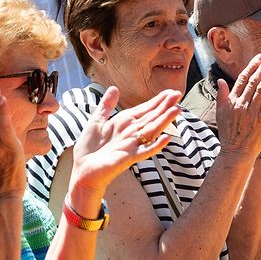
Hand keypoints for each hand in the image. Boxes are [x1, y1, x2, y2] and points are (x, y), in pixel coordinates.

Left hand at [67, 87, 181, 215]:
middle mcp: (131, 133)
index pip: (144, 110)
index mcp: (124, 123)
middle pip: (151, 117)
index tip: (170, 92)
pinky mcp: (127, 158)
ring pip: (151, 131)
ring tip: (177, 110)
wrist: (82, 171)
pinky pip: (144, 151)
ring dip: (164, 121)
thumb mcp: (96, 122)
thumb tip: (115, 88)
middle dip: (164, 106)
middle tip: (178, 94)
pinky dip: (156, 145)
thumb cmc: (89, 150)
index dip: (157, 101)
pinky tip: (167, 138)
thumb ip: (106, 106)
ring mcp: (131, 145)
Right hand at [215, 54, 260, 159]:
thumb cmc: (229, 135)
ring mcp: (251, 111)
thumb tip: (220, 80)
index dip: (252, 66)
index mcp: (232, 100)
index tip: (260, 57)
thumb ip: (221, 96)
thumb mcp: (221, 113)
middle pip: (254, 80)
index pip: (242, 78)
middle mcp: (241, 103)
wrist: (235, 153)